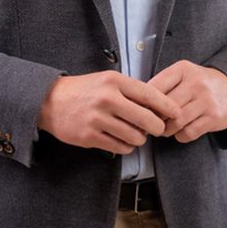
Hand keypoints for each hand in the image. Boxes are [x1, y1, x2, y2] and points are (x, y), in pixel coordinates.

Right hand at [37, 71, 180, 154]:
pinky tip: (122, 140)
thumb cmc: (83, 90)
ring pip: (134, 137)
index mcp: (114, 81)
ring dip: (140, 139)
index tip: (176, 113)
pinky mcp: (89, 136)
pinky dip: (126, 147)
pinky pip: (119, 147)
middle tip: (157, 129)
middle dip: (157, 128)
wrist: (50, 101)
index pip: (149, 95)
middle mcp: (107, 99)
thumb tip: (158, 106)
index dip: (167, 106)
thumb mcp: (107, 80)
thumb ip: (131, 91)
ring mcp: (97, 119)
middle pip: (146, 119)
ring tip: (136, 134)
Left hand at [148, 61, 226, 142]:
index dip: (144, 103)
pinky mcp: (215, 117)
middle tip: (152, 123)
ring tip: (165, 129)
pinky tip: (181, 131)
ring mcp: (207, 100)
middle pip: (165, 108)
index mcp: (183, 69)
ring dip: (166, 130)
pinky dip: (180, 136)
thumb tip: (137, 102)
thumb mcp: (181, 75)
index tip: (141, 110)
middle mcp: (196, 83)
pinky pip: (189, 133)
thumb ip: (162, 85)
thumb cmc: (198, 83)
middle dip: (155, 119)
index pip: (154, 87)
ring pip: (176, 122)